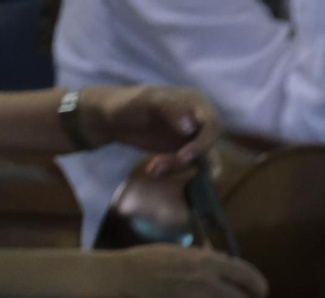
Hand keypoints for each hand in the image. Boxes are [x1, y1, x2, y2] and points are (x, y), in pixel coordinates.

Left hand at [78, 85, 222, 175]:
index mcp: (196, 101)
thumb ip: (169, 108)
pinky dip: (175, 171)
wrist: (112, 119)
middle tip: (159, 164)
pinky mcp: (186, 150)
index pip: (212, 125)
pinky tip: (155, 170)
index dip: (202, 143)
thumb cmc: (127, 104)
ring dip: (177, 167)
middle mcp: (200, 118)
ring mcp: (194, 135)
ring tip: (153, 168)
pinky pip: (191, 166)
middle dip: (186, 159)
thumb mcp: (145, 101)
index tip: (183, 156)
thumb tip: (190, 127)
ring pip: (201, 159)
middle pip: (208, 145)